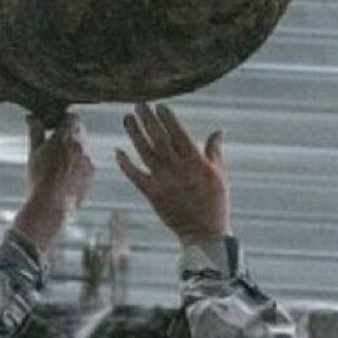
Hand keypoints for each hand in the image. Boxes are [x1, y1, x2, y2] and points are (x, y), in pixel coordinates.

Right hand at [11, 112, 93, 251]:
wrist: (51, 204)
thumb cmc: (39, 177)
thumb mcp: (34, 152)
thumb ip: (35, 131)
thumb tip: (31, 116)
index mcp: (68, 136)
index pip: (71, 117)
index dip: (62, 119)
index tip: (53, 125)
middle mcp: (82, 145)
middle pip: (80, 131)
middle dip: (69, 134)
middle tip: (55, 141)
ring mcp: (89, 160)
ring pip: (84, 146)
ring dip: (74, 148)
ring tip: (59, 160)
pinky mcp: (92, 173)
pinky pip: (87, 161)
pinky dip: (79, 162)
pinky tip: (66, 172)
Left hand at [116, 103, 229, 245]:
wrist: (205, 233)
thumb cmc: (215, 202)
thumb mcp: (219, 174)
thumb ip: (214, 150)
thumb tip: (218, 130)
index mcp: (196, 162)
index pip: (179, 134)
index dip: (168, 119)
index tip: (159, 105)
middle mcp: (178, 169)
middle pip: (160, 139)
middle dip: (148, 120)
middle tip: (139, 104)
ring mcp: (164, 182)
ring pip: (146, 153)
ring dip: (135, 134)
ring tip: (127, 118)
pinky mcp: (153, 195)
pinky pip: (136, 177)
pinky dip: (126, 164)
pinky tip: (118, 151)